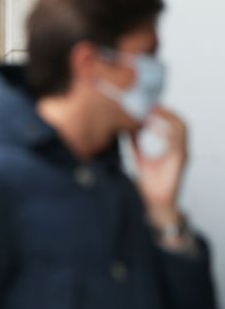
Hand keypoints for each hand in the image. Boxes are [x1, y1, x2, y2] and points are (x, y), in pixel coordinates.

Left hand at [132, 107, 186, 228]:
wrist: (154, 203)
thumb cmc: (149, 183)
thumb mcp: (139, 158)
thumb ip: (135, 144)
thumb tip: (125, 130)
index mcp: (172, 146)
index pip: (173, 123)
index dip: (162, 112)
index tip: (147, 105)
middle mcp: (179, 148)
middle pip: (180, 122)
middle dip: (166, 112)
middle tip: (149, 105)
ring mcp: (182, 154)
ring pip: (181, 128)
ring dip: (167, 118)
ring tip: (152, 113)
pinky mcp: (180, 161)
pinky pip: (177, 142)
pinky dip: (166, 133)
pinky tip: (154, 129)